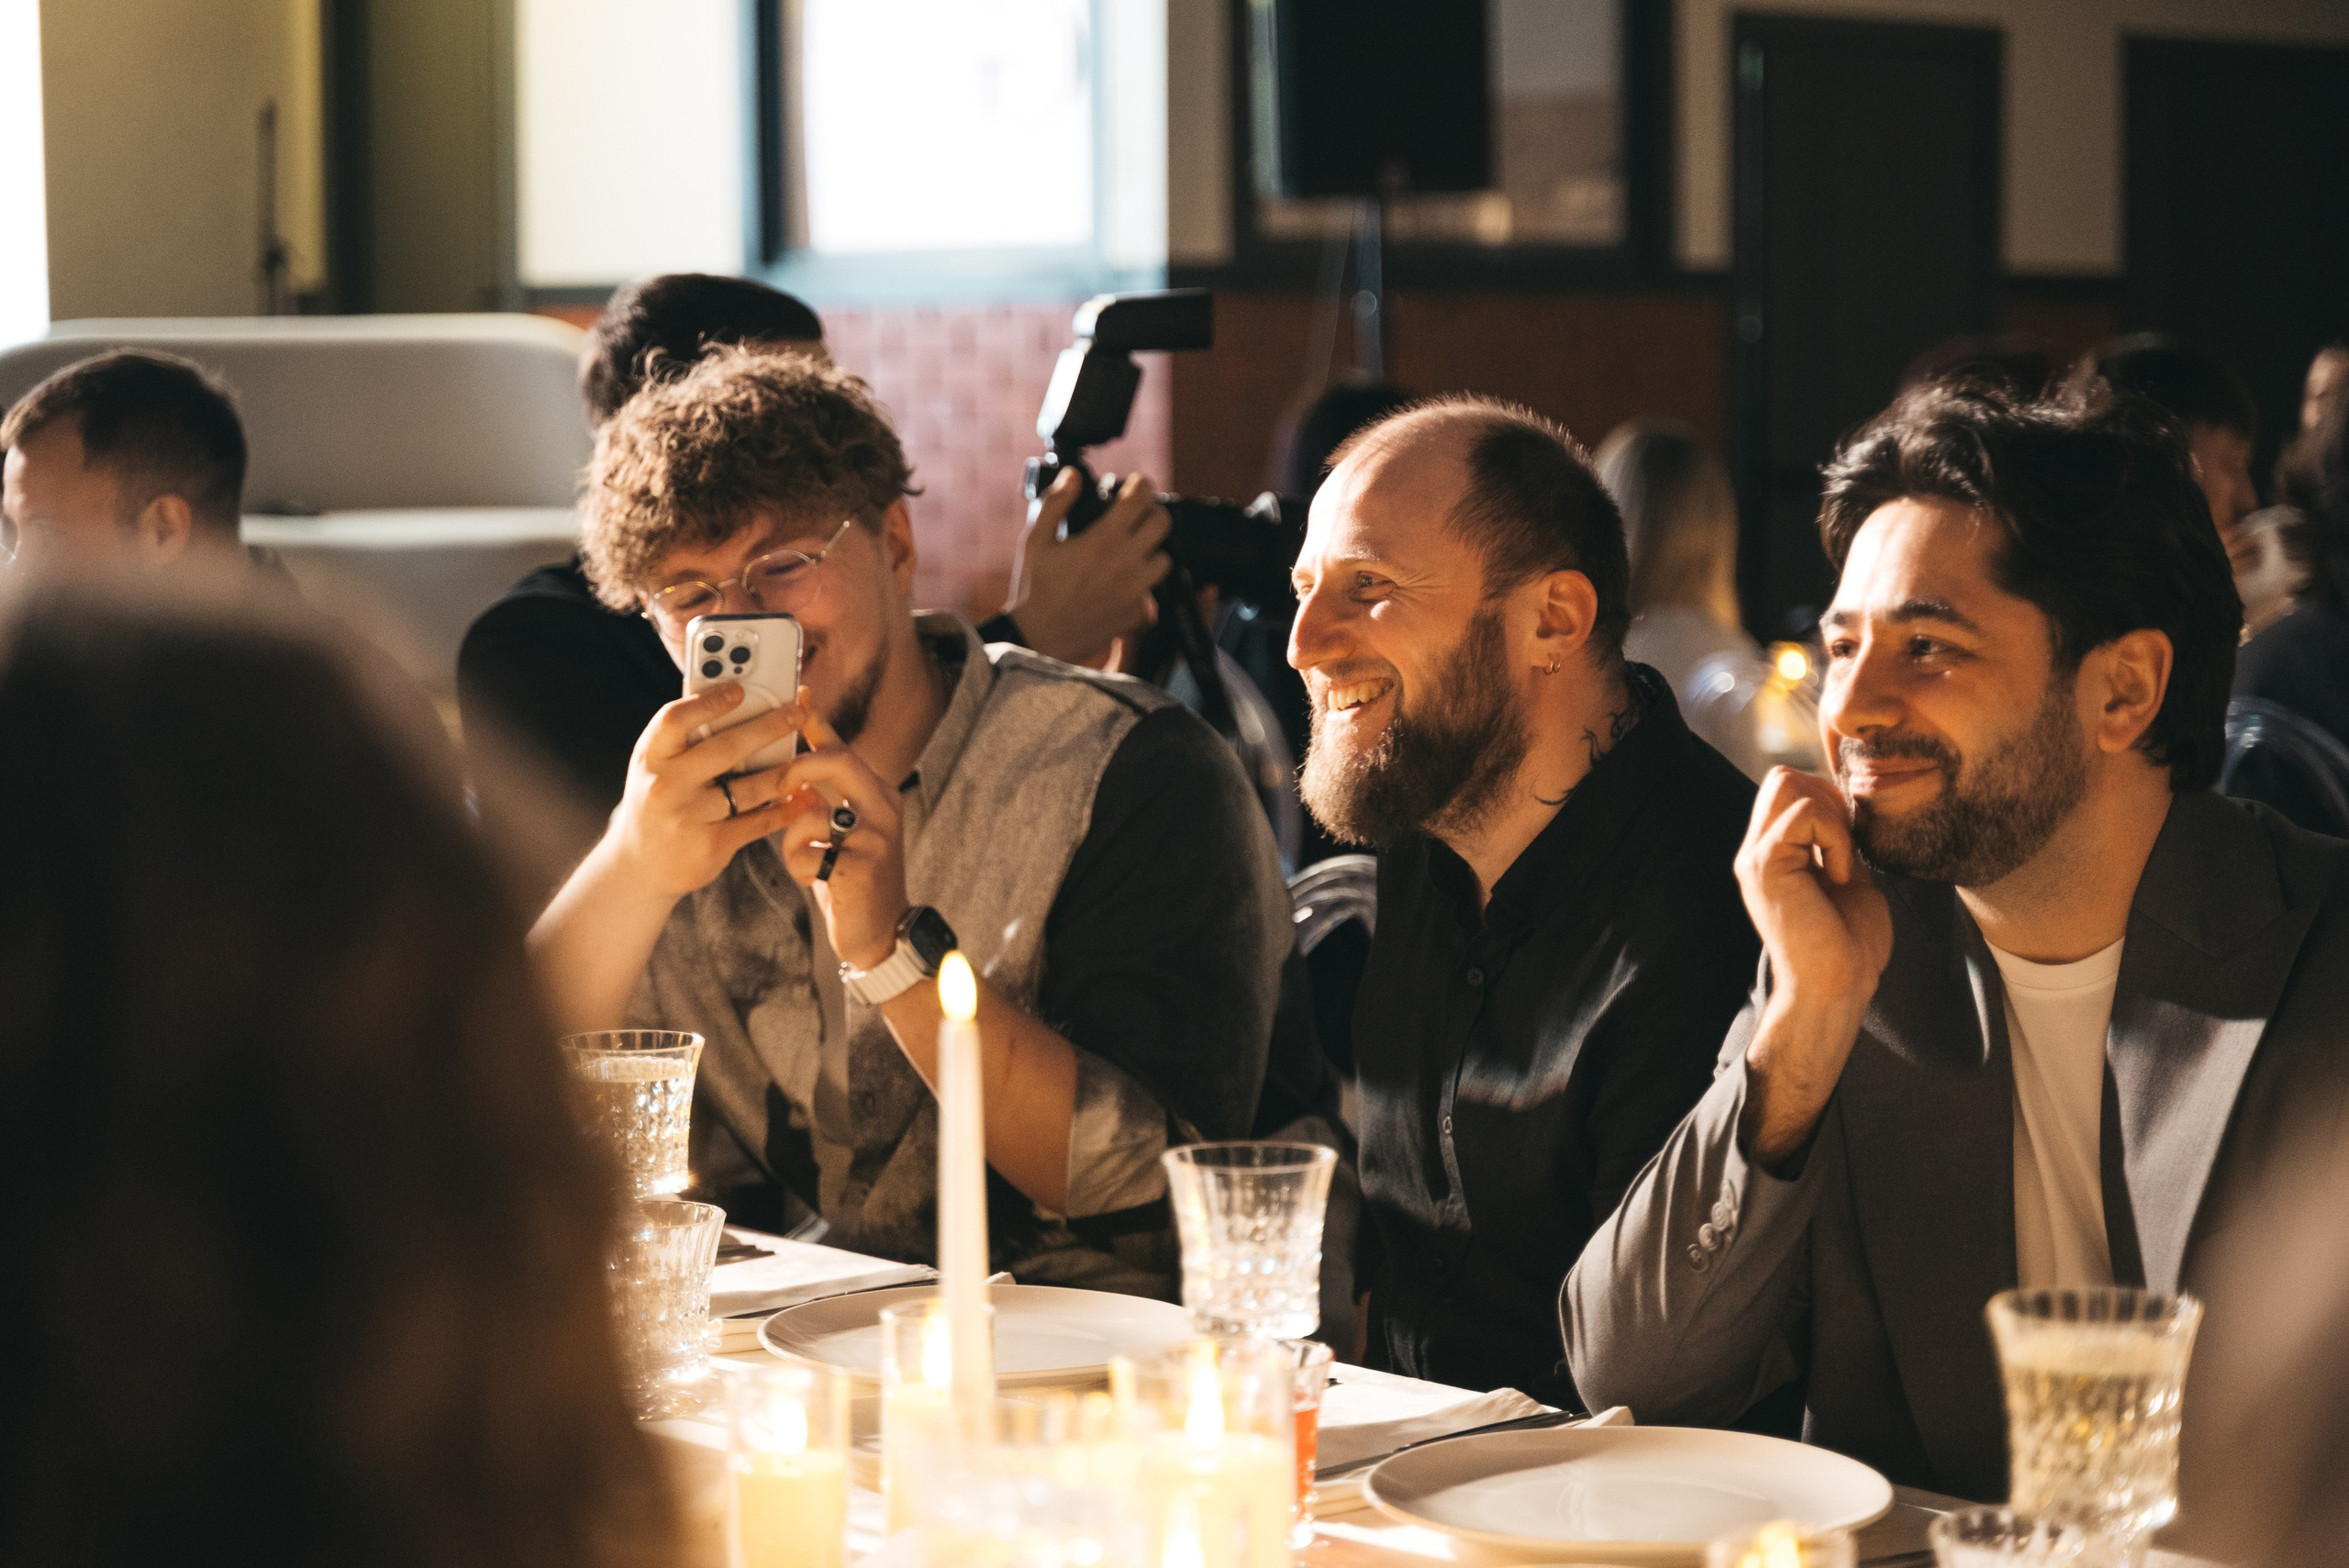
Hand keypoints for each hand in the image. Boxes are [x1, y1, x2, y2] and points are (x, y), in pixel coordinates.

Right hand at [600, 684, 801, 900]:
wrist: (640, 864)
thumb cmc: (658, 800)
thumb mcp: (657, 765)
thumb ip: (687, 738)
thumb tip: (737, 698)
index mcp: (651, 756)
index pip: (675, 719)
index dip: (708, 702)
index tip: (739, 690)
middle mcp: (666, 785)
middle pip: (725, 748)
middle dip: (768, 728)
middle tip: (796, 714)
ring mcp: (688, 817)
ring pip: (749, 788)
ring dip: (784, 772)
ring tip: (806, 760)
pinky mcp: (711, 845)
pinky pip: (757, 822)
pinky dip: (783, 808)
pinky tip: (800, 796)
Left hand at [770, 686, 909, 968]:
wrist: (880, 933)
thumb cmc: (850, 878)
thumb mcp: (841, 831)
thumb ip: (823, 799)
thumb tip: (790, 766)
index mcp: (877, 793)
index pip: (843, 747)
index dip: (818, 720)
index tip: (797, 693)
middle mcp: (884, 807)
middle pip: (837, 761)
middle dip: (798, 768)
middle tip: (778, 785)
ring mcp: (877, 836)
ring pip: (812, 812)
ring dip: (794, 841)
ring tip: (808, 862)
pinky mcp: (863, 866)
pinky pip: (809, 852)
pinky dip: (800, 868)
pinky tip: (815, 881)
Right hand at [1004, 468, 1171, 664]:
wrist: (1038, 639)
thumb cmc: (1034, 588)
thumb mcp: (1035, 540)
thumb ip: (1056, 503)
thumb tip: (1073, 475)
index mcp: (1103, 540)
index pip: (1141, 499)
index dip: (1142, 485)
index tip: (1136, 484)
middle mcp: (1126, 563)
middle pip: (1163, 524)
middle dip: (1152, 512)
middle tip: (1137, 514)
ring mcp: (1135, 591)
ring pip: (1165, 559)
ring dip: (1152, 549)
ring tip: (1132, 549)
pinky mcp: (1137, 613)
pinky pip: (1152, 591)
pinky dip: (1142, 583)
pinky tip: (1122, 581)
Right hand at [1733, 768, 1894, 1163]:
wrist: (1836, 987)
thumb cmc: (1849, 944)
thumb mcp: (1846, 875)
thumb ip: (1837, 840)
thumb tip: (1844, 802)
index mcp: (1773, 852)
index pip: (1787, 786)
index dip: (1826, 798)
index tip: (1850, 844)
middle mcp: (1755, 850)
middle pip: (1782, 775)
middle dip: (1827, 796)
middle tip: (1846, 846)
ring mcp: (1755, 857)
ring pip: (1789, 782)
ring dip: (1831, 817)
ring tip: (1841, 864)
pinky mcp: (1764, 865)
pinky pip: (1807, 816)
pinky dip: (1837, 839)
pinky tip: (1840, 877)